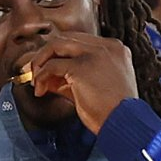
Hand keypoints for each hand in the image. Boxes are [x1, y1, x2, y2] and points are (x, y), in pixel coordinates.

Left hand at [14, 27, 137, 130]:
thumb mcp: (95, 85)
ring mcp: (94, 54)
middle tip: (35, 72)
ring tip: (36, 80)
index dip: (59, 53)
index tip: (48, 68)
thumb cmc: (112, 110)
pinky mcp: (82, 67)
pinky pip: (51, 66)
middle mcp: (106, 46)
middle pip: (66, 38)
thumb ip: (72, 77)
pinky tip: (40, 90)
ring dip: (40, 61)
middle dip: (46, 54)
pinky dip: (40, 77)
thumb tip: (47, 77)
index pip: (78, 41)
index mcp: (114, 49)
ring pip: (56, 45)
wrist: (124, 122)